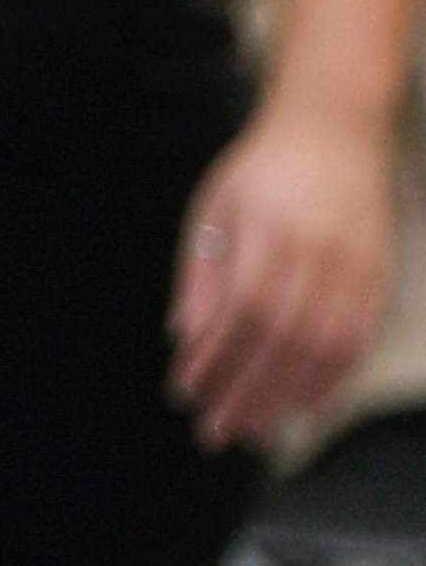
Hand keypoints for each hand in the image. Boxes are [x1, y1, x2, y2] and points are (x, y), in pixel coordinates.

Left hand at [174, 97, 396, 450]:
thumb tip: (185, 338)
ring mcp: (356, 266)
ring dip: (287, 396)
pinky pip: (359, 339)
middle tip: (214, 432)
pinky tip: (305, 408)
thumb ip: (201, 274)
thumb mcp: (213, 211)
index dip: (215, 357)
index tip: (185, 391)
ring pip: (325, 347)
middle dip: (246, 391)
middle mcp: (317, 251)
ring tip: (253, 430)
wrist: (335, 133)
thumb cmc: (259, 174)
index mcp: (267, 230)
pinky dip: (333, 379)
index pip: (240, 310)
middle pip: (283, 338)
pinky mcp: (379, 277)